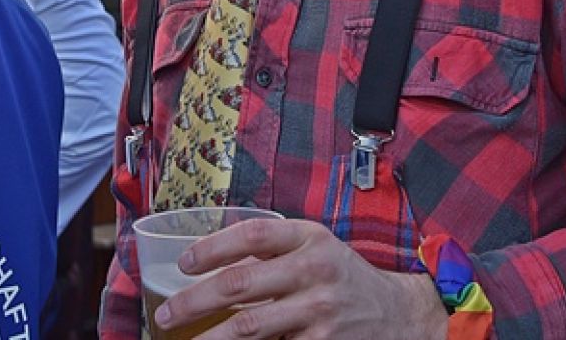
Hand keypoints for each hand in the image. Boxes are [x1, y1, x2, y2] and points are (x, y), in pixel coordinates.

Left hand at [150, 217, 448, 338]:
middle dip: (194, 301)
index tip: (183, 263)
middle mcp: (314, 271)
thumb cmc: (344, 278)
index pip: (250, 235)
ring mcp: (319, 312)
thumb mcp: (316, 249)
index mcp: (309, 238)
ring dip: (210, 338)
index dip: (211, 248)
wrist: (399, 314)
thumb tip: (210, 261)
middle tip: (166, 314)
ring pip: (249, 327)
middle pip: (240, 284)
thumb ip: (274, 252)